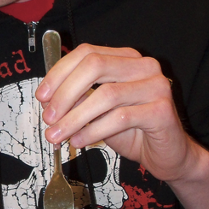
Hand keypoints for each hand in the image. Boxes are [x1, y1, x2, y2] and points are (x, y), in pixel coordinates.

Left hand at [35, 44, 197, 183]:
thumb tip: (47, 100)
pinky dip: (93, 130)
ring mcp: (156, 86)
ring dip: (74, 118)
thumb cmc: (131, 130)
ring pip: (105, 95)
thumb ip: (78, 99)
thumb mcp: (97, 111)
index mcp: (126, 58)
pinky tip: (79, 141)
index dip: (59, 73)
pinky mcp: (162, 111)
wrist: (166, 155)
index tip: (42, 96)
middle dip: (65, 93)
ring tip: (57, 136)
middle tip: (48, 118)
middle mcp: (144, 66)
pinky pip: (120, 117)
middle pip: (95, 66)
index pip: (87, 53)